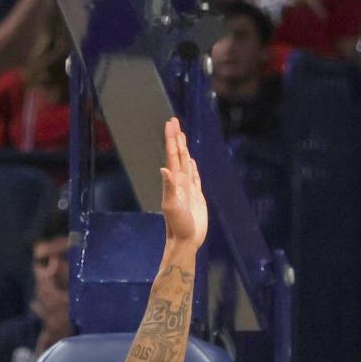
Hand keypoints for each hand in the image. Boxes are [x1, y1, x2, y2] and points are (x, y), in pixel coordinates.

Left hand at [160, 118, 207, 247]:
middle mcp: (180, 181)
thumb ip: (169, 187)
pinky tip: (192, 162)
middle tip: (174, 121)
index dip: (172, 139)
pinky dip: (193, 167)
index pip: (173, 155)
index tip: (170, 123)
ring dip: (184, 149)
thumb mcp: (172, 206)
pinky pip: (195, 176)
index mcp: (174, 181)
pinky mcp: (196, 196)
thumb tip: (164, 168)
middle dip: (177, 138)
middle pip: (179, 155)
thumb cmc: (178, 225)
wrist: (186, 240)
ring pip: (186, 163)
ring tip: (182, 136)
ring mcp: (188, 188)